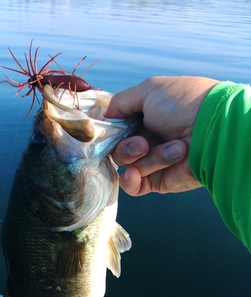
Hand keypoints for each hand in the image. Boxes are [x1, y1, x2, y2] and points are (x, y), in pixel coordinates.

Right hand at [104, 76, 218, 194]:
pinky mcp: (158, 181)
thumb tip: (103, 116)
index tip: (109, 132)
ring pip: (127, 165)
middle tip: (144, 143)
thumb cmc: (183, 104)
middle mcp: (149, 139)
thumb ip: (120, 102)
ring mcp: (153, 162)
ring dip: (147, 157)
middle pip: (118, 150)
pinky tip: (136, 173)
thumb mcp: (149, 90)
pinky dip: (131, 180)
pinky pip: (133, 186)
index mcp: (146, 118)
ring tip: (175, 148)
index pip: (117, 130)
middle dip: (128, 147)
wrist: (212, 129)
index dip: (111, 132)